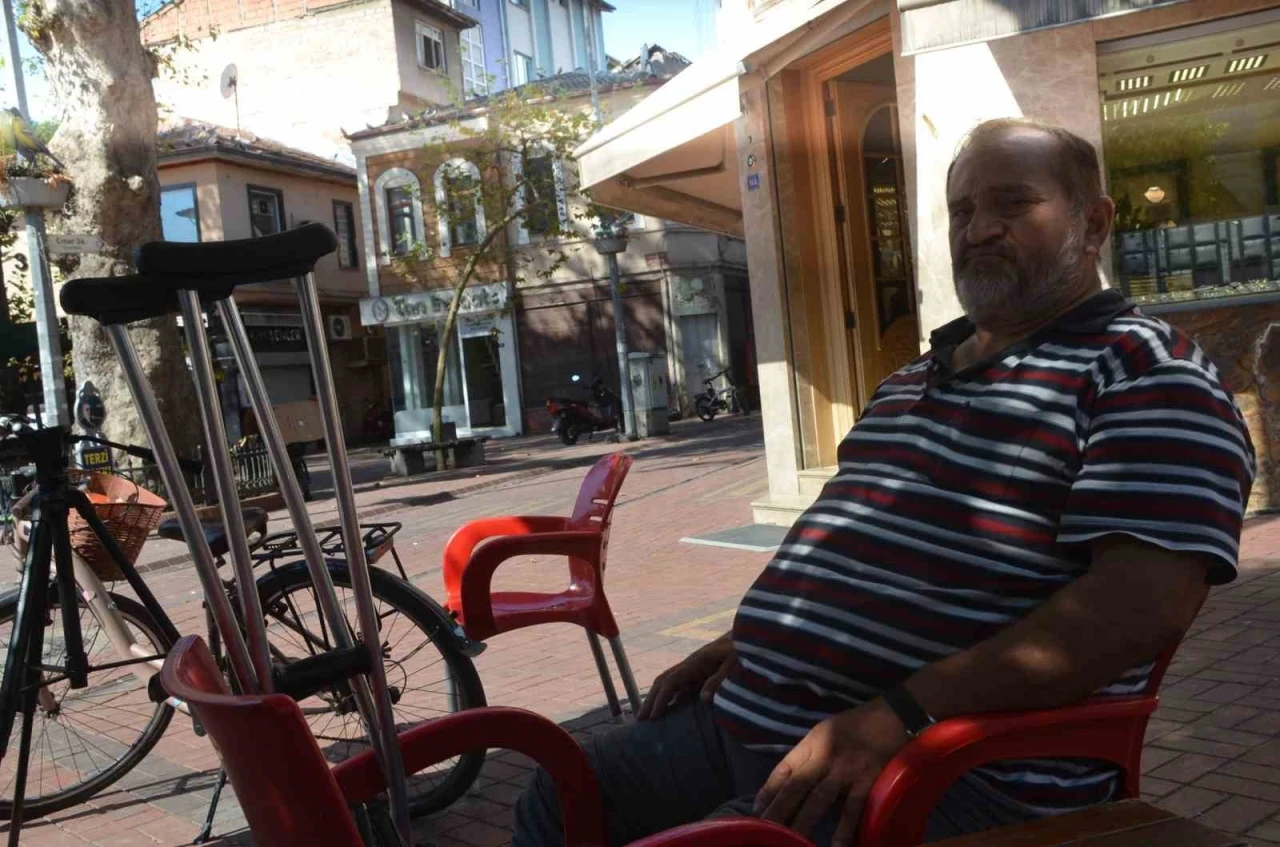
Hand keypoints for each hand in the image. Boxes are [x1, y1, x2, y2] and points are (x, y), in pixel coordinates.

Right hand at [637, 635, 734, 720]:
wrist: (745, 635)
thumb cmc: (740, 648)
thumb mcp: (733, 663)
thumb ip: (718, 680)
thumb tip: (704, 700)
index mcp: (695, 662)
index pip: (671, 681)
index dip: (661, 699)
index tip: (653, 716)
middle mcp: (689, 666)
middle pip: (663, 682)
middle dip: (650, 700)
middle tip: (640, 720)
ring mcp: (693, 669)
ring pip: (668, 684)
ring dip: (657, 699)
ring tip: (648, 718)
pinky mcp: (699, 673)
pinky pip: (680, 687)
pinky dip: (670, 698)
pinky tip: (668, 711)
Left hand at [754, 698, 908, 845]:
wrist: (892, 716)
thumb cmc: (855, 726)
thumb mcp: (824, 732)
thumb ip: (808, 756)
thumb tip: (789, 784)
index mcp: (812, 744)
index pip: (784, 768)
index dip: (769, 790)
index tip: (757, 810)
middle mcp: (824, 756)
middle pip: (796, 787)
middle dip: (779, 811)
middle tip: (764, 830)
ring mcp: (846, 769)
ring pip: (819, 799)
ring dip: (804, 822)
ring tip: (791, 841)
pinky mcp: (868, 780)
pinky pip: (853, 808)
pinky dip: (845, 828)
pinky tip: (838, 845)